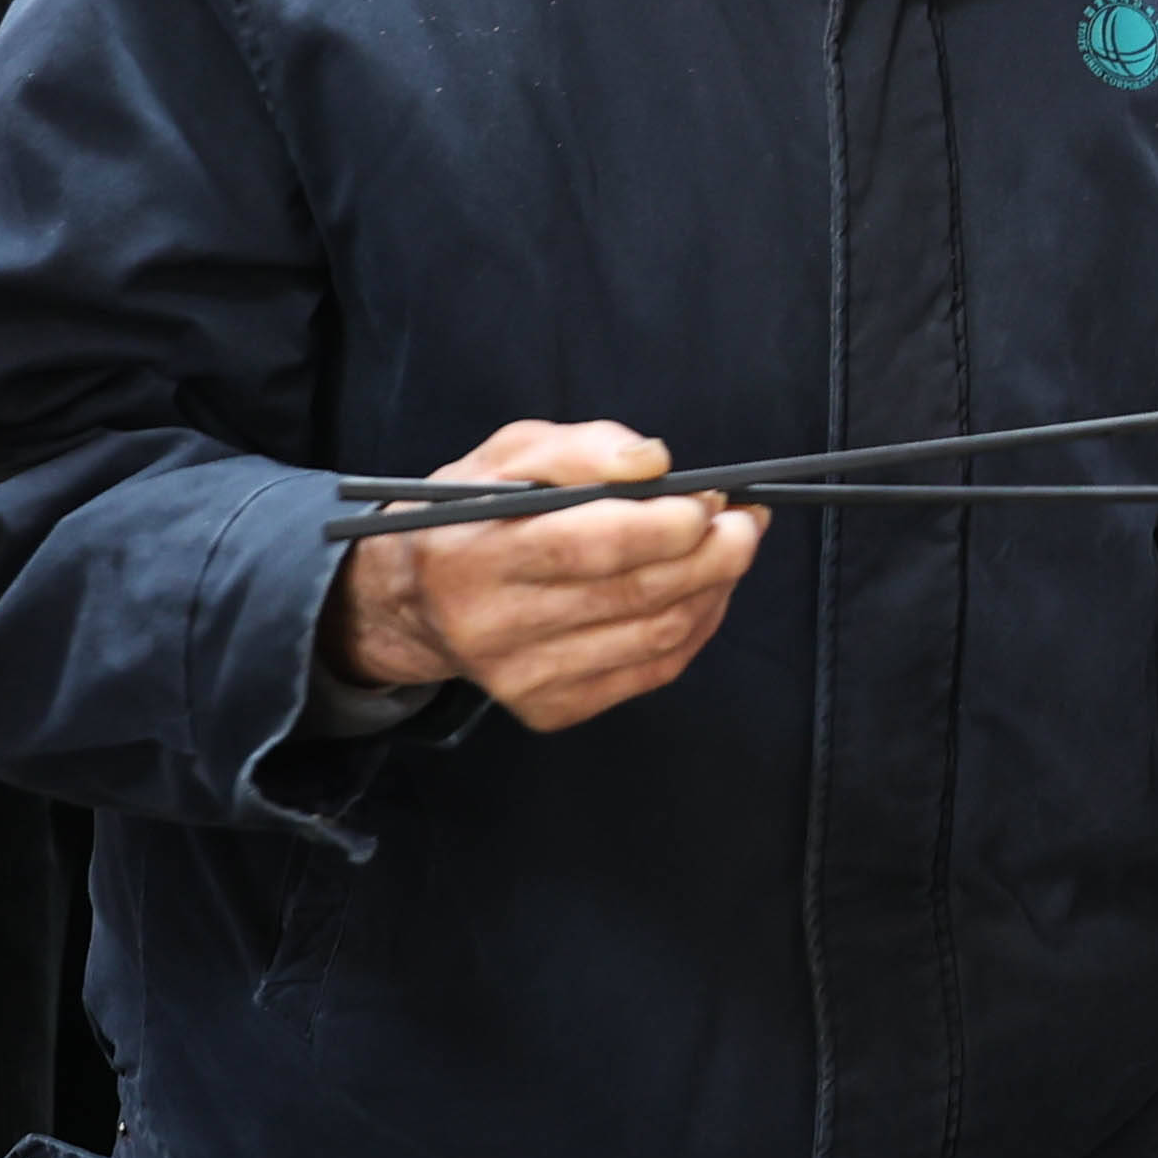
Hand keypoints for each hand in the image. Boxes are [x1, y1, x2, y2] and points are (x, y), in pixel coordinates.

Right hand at [326, 420, 767, 731]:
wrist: (412, 602)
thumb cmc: (471, 515)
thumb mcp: (507, 455)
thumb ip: (580, 448)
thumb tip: (654, 462)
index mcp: (475, 553)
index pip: (594, 545)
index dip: (670, 523)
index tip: (712, 497)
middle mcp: (493, 626)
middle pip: (638, 594)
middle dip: (714, 552)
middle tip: (745, 519)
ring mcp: (522, 678)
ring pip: (657, 637)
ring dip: (715, 588)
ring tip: (729, 547)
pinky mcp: (549, 709)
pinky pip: (652, 672)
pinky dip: (695, 627)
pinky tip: (702, 591)